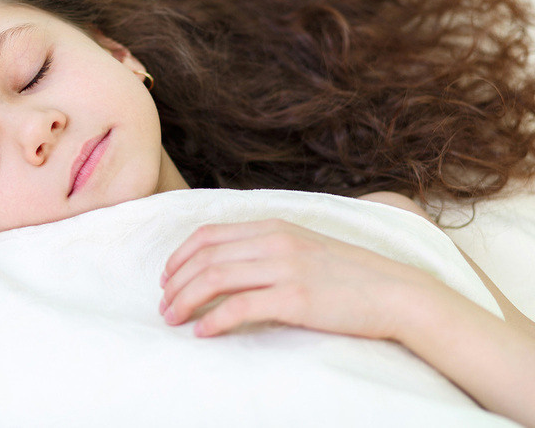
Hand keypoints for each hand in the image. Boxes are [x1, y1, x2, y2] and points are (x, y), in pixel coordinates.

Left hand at [158, 218, 442, 339]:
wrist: (396, 292)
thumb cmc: (348, 275)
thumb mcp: (303, 246)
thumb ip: (266, 247)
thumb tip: (226, 262)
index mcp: (273, 226)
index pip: (208, 234)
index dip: (180, 256)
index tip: (167, 278)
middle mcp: (275, 242)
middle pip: (205, 258)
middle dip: (176, 283)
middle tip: (164, 306)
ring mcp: (285, 268)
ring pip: (215, 279)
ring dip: (186, 301)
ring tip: (173, 320)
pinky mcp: (296, 298)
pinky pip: (241, 307)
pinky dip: (214, 321)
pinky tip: (203, 333)